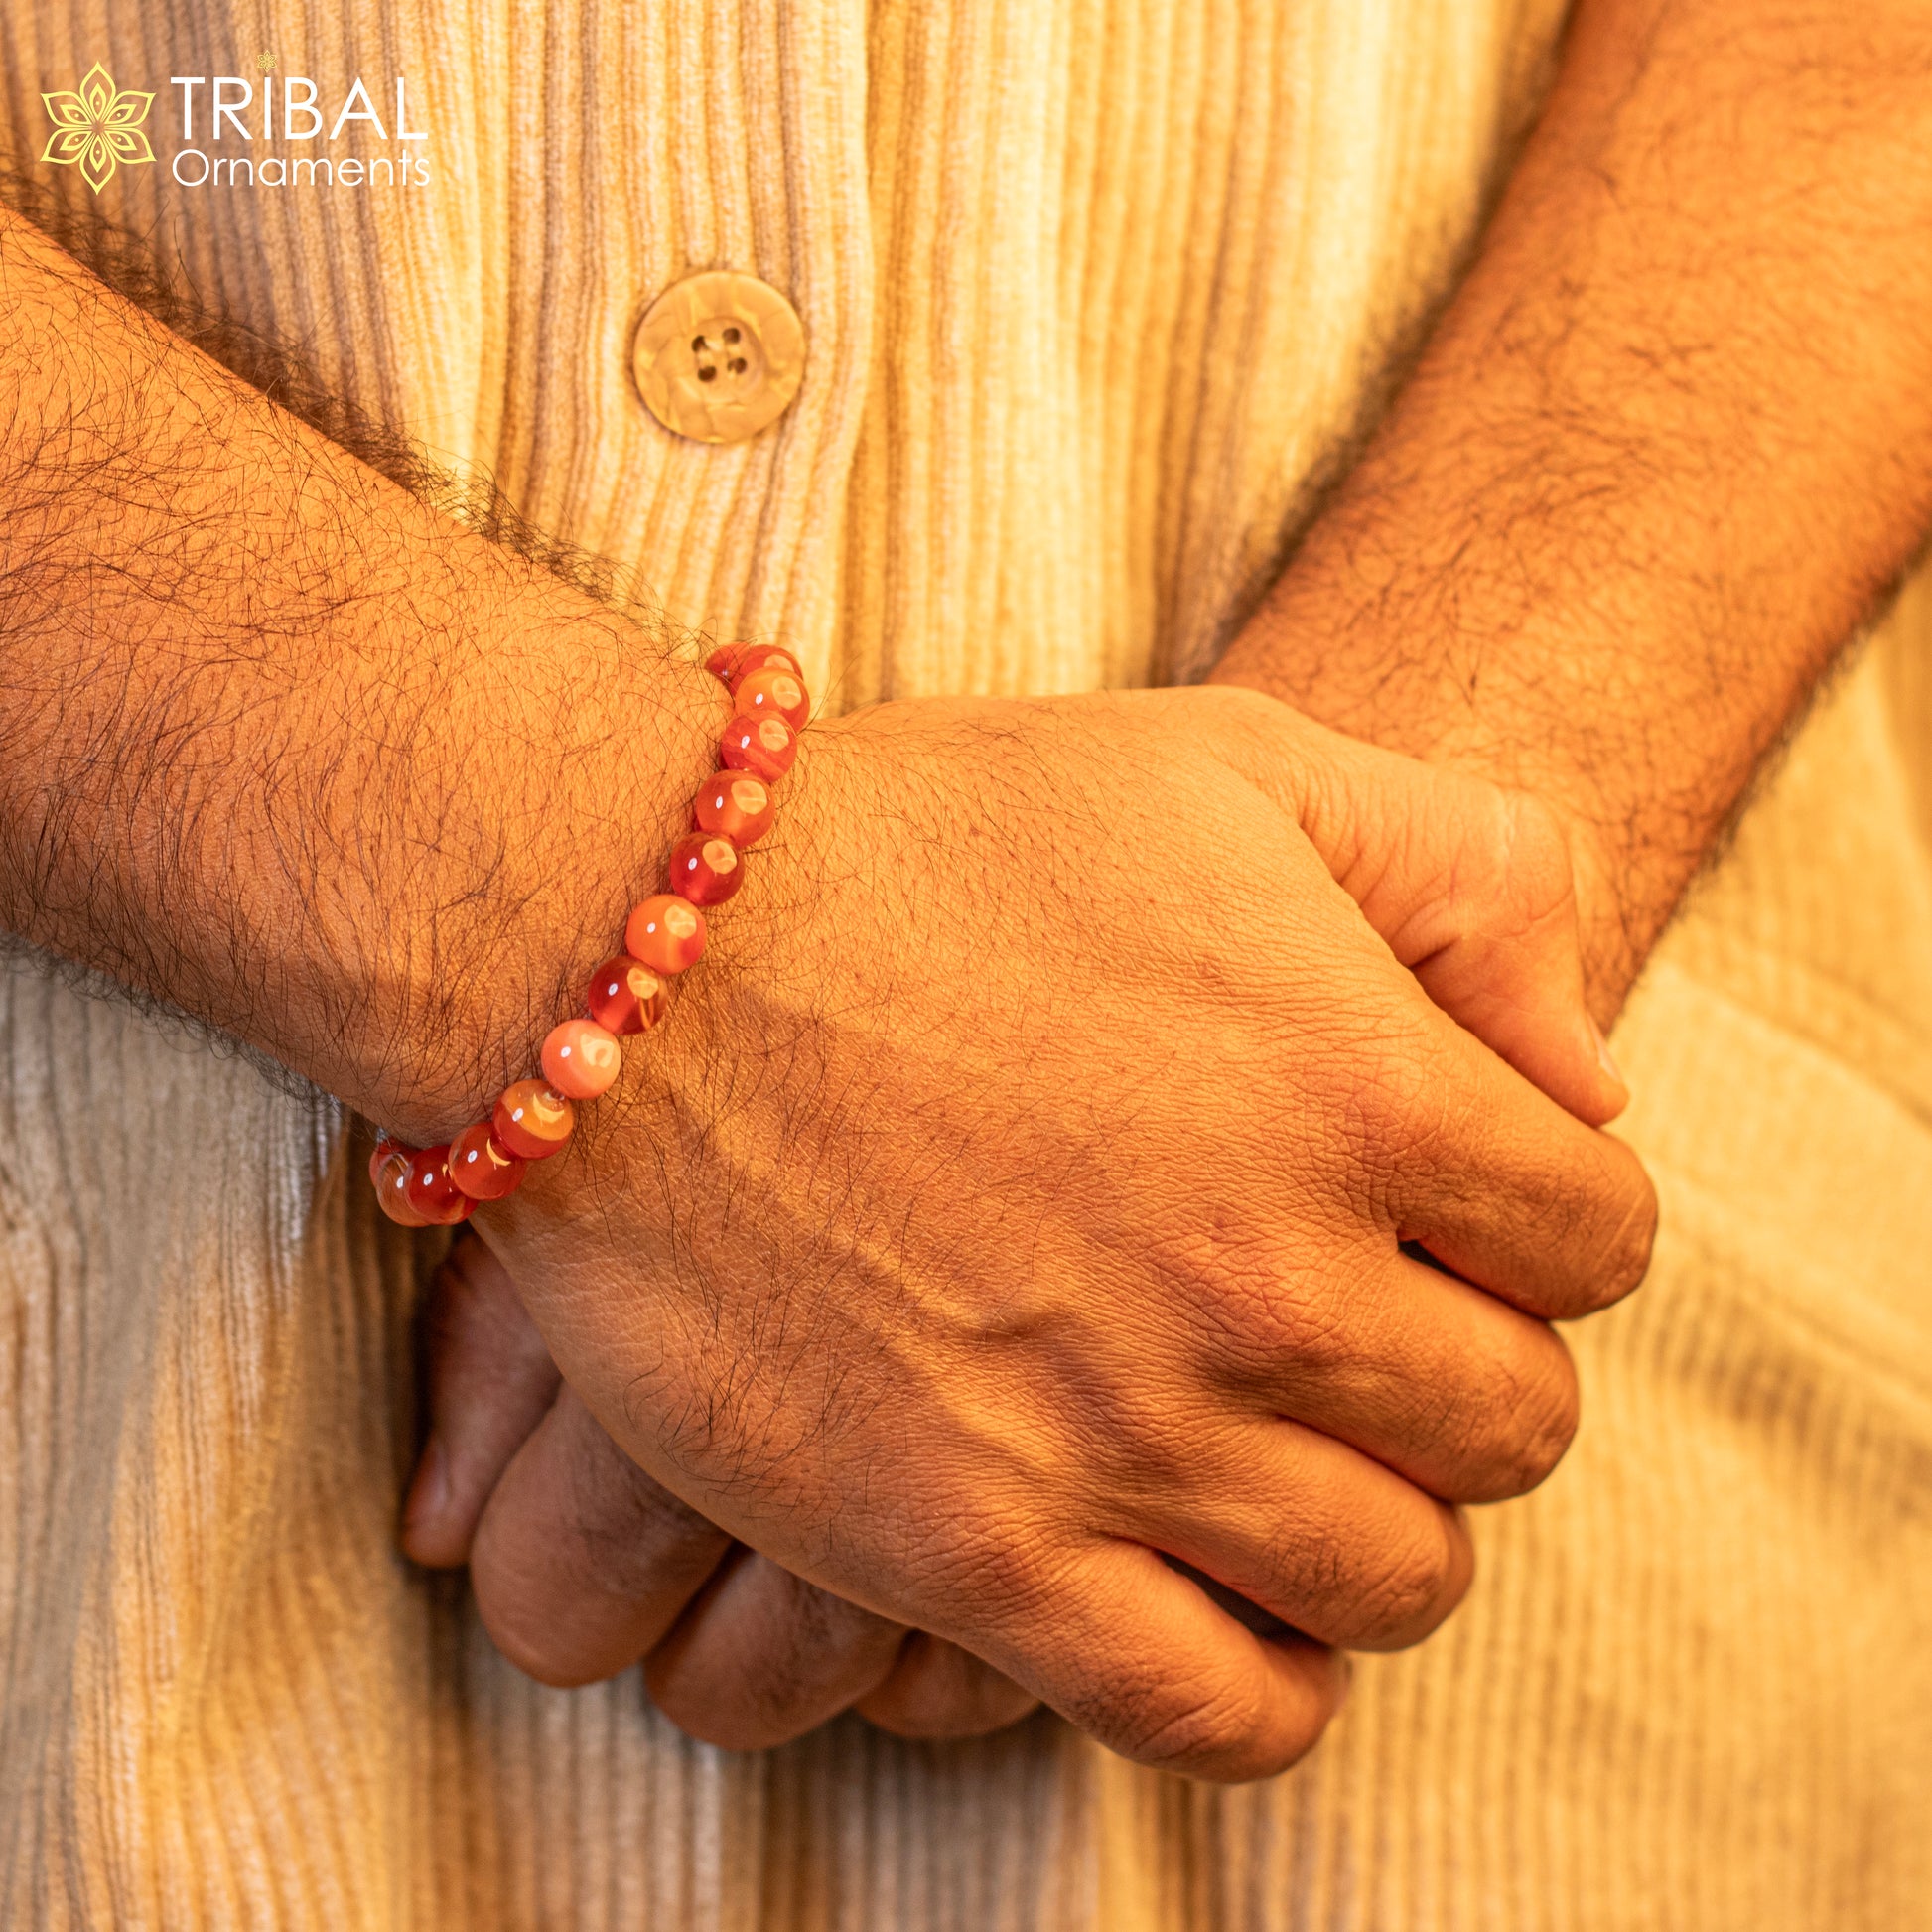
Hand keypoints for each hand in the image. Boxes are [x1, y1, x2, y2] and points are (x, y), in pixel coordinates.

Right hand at [412, 686, 1652, 1778]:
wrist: (633, 948)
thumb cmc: (930, 837)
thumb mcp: (1230, 761)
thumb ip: (1467, 879)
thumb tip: (1584, 1077)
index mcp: (1361, 1085)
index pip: (1596, 1238)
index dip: (1541, 1220)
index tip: (1451, 1209)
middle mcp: (1271, 1280)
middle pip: (1511, 1424)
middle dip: (1466, 1372)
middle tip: (1363, 1326)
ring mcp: (1123, 1432)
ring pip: (1393, 1580)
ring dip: (1378, 1523)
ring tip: (1293, 1456)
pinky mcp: (971, 1548)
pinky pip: (1214, 1711)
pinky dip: (1263, 1685)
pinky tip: (1219, 1597)